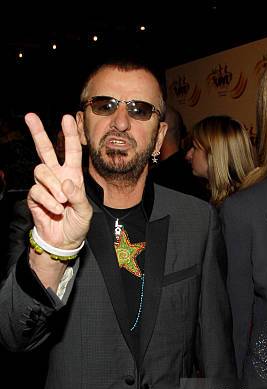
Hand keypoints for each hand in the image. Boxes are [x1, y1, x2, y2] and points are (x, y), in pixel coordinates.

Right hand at [25, 113, 91, 248]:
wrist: (64, 241)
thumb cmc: (77, 224)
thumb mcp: (84, 211)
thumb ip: (77, 196)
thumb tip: (66, 181)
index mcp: (72, 176)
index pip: (71, 152)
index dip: (69, 135)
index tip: (66, 117)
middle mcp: (57, 177)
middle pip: (45, 150)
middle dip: (38, 133)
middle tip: (30, 116)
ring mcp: (44, 186)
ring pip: (41, 171)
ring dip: (52, 186)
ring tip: (61, 201)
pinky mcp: (34, 197)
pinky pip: (37, 191)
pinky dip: (48, 201)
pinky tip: (56, 210)